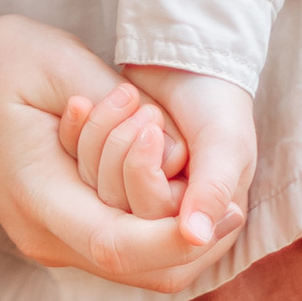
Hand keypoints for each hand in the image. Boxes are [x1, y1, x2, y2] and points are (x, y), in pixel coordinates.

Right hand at [0, 14, 241, 296]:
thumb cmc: (0, 62)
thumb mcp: (61, 62)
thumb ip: (121, 107)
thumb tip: (176, 150)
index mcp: (38, 197)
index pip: (117, 248)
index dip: (174, 240)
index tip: (222, 214)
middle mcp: (46, 236)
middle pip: (138, 272)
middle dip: (195, 243)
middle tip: (233, 198)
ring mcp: (53, 241)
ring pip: (139, 269)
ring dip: (180, 233)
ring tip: (201, 179)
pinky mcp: (65, 234)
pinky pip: (127, 248)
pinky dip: (160, 225)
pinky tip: (178, 185)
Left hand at [62, 65, 255, 258]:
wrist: (191, 63)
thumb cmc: (218, 104)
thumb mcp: (225, 145)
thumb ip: (212, 190)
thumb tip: (196, 238)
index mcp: (204, 227)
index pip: (157, 228)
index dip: (143, 179)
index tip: (151, 132)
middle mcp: (164, 222)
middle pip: (118, 209)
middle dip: (122, 151)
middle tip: (147, 112)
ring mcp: (130, 201)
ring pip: (94, 188)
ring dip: (101, 135)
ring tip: (127, 94)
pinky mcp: (104, 176)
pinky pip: (77, 169)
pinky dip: (76, 133)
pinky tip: (80, 103)